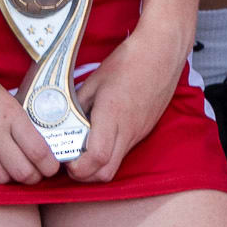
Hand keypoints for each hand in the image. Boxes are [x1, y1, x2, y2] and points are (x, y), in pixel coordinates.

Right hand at [0, 42, 63, 187]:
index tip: (51, 168)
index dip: (49, 166)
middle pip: (22, 172)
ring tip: (11, 169)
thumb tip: (32, 141)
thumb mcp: (0, 94)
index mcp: (10, 113)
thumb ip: (14, 118)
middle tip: (33, 174)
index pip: (38, 150)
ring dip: (9, 177)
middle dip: (32, 177)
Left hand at [60, 25, 186, 182]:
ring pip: (116, 164)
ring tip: (85, 147)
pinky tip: (103, 134)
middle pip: (106, 173)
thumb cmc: (128, 61)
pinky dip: (111, 152)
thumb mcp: (94, 81)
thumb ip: (77, 105)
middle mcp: (128, 129)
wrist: (163, 51)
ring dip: (97, 165)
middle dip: (85, 175)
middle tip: (72, 160)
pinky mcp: (146, 128)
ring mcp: (139, 131)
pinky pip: (126, 150)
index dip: (77, 167)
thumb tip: (62, 121)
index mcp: (112, 115)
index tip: (65, 159)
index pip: (97, 158)